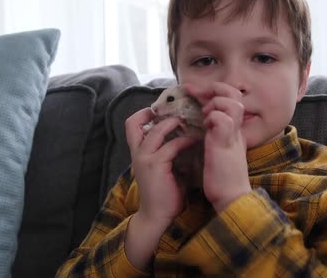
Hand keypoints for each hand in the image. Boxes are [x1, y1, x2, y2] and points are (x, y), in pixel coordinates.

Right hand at [125, 107, 197, 225]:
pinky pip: (171, 146)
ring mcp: (144, 158)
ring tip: (188, 121)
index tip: (162, 109)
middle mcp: (137, 153)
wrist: (157, 216)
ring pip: (156, 130)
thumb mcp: (164, 168)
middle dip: (155, 112)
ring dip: (173, 123)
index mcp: (138, 152)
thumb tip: (187, 135)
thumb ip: (169, 152)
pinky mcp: (155, 165)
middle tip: (177, 110)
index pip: (132, 125)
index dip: (143, 113)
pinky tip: (195, 141)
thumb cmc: (165, 193)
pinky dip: (184, 141)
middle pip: (134, 122)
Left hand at [184, 83, 252, 211]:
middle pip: (234, 94)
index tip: (192, 91)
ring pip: (232, 102)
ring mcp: (233, 135)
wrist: (231, 197)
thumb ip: (214, 135)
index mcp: (233, 129)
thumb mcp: (219, 150)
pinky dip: (212, 117)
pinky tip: (205, 126)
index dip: (212, 91)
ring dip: (215, 103)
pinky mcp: (226, 144)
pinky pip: (223, 119)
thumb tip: (203, 124)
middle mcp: (236, 128)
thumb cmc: (222, 178)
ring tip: (204, 114)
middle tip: (193, 92)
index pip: (229, 97)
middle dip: (213, 88)